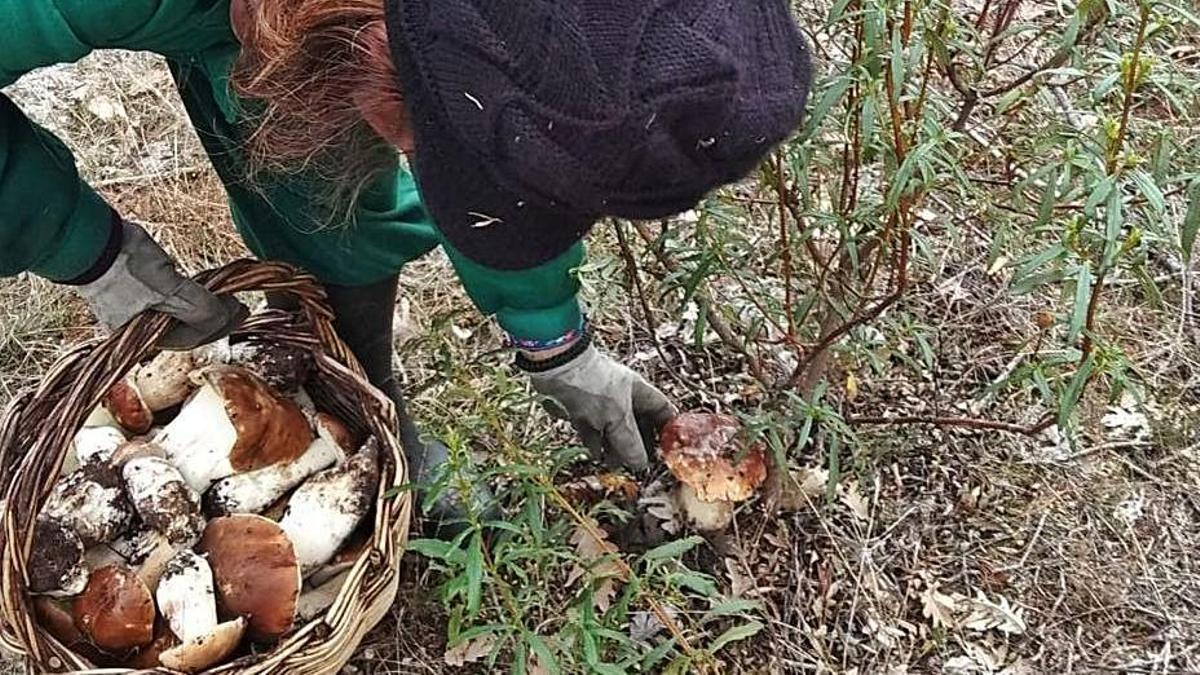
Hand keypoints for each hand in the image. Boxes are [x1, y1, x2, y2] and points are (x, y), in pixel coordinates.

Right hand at [76, 221, 247, 349]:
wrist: (94, 239)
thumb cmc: (127, 269)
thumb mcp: (170, 291)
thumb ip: (200, 309)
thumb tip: (224, 316)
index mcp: (143, 339)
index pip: (191, 339)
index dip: (219, 326)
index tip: (238, 309)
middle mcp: (139, 330)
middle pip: (186, 329)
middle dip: (214, 318)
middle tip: (238, 306)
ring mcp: (137, 310)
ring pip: (179, 313)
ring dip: (204, 306)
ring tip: (226, 297)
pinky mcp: (137, 290)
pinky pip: (170, 299)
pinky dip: (189, 294)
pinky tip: (203, 288)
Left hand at [525, 343, 675, 470]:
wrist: (557, 370)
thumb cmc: (593, 387)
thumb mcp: (617, 418)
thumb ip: (629, 442)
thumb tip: (641, 464)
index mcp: (638, 390)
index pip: (661, 408)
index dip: (666, 428)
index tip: (667, 449)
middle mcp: (621, 395)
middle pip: (636, 423)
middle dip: (637, 443)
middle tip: (638, 463)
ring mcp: (600, 402)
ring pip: (613, 428)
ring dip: (614, 447)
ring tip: (615, 466)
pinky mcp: (581, 408)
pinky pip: (592, 429)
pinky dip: (595, 442)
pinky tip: (597, 456)